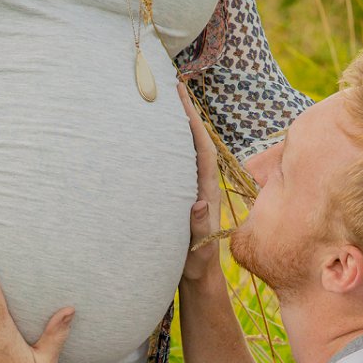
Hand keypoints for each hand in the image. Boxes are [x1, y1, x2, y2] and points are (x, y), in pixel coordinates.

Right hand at [178, 82, 224, 285]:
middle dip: (186, 113)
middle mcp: (201, 185)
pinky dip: (170, 144)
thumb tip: (200, 203)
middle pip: (195, 141)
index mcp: (206, 192)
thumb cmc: (195, 265)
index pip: (202, 150)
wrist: (198, 276)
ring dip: (178, 125)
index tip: (183, 97)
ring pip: (187, 150)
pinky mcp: (182, 195)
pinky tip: (157, 136)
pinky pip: (178, 163)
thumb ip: (198, 227)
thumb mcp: (197, 250)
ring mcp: (192, 189)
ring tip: (165, 102)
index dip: (194, 123)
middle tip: (173, 86)